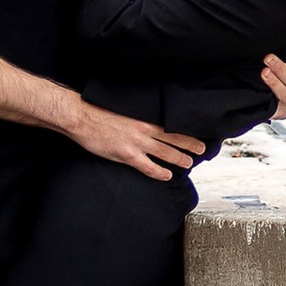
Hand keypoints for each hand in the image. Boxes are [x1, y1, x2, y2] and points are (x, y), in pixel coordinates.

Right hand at [64, 95, 205, 180]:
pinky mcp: (127, 155)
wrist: (83, 117)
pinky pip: (148, 167)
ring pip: (165, 152)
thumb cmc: (100, 111)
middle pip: (173, 137)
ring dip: (179, 158)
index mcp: (143, 117)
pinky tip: (167, 175)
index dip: (183, 129)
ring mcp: (137, 143)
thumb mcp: (123, 110)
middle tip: (201, 150)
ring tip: (190, 163)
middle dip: (189, 144)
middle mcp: (144, 129)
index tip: (194, 132)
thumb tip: (147, 120)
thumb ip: (137, 117)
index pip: (170, 124)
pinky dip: (159, 172)